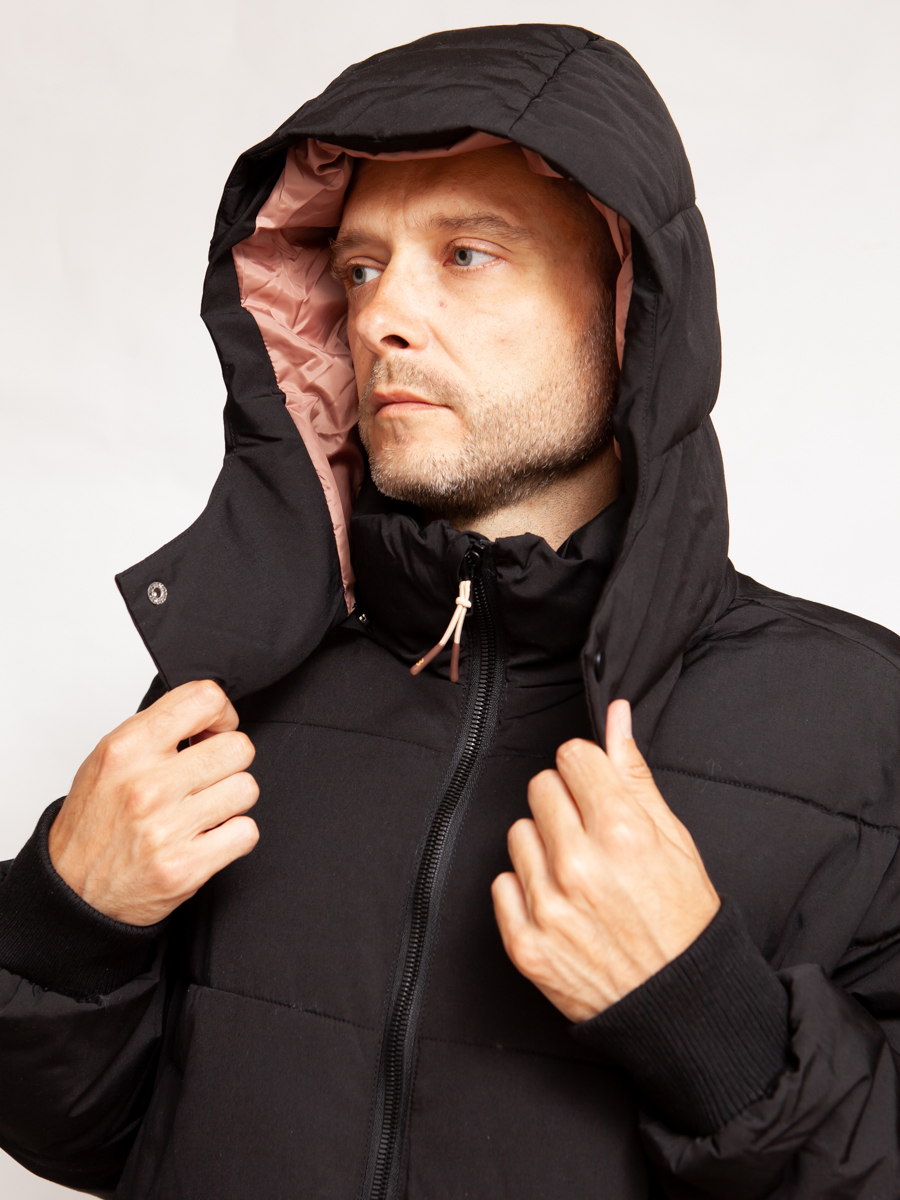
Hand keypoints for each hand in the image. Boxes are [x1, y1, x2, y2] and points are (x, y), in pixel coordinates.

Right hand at [49, 680, 258, 926]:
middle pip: (238, 747)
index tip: (214, 731)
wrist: (73, 892)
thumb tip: (212, 714)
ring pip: (246, 788)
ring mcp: (167, 828)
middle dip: (230, 761)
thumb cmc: (95, 822)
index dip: (222, 713)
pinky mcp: (185, 867)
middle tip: (210, 776)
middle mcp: (147, 786)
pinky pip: (246, 832)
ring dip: (232, 800)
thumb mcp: (109, 759)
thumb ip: (158, 730)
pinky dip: (234, 836)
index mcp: (127, 749)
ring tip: (204, 809)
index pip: (204, 699)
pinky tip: (209, 836)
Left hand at [491, 700, 718, 1021]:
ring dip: (543, 845)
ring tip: (577, 873)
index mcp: (623, 834)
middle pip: (541, 787)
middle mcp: (581, 866)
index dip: (588, 771)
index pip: (573, 756)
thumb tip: (616, 716)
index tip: (596, 790)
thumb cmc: (683, 922)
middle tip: (590, 835)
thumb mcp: (676, 841)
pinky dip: (525, 890)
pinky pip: (502, 884)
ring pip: (518, 832)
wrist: (678, 1008)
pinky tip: (559, 904)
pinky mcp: (526, 944)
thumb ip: (635, 775)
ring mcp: (549, 906)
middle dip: (565, 802)